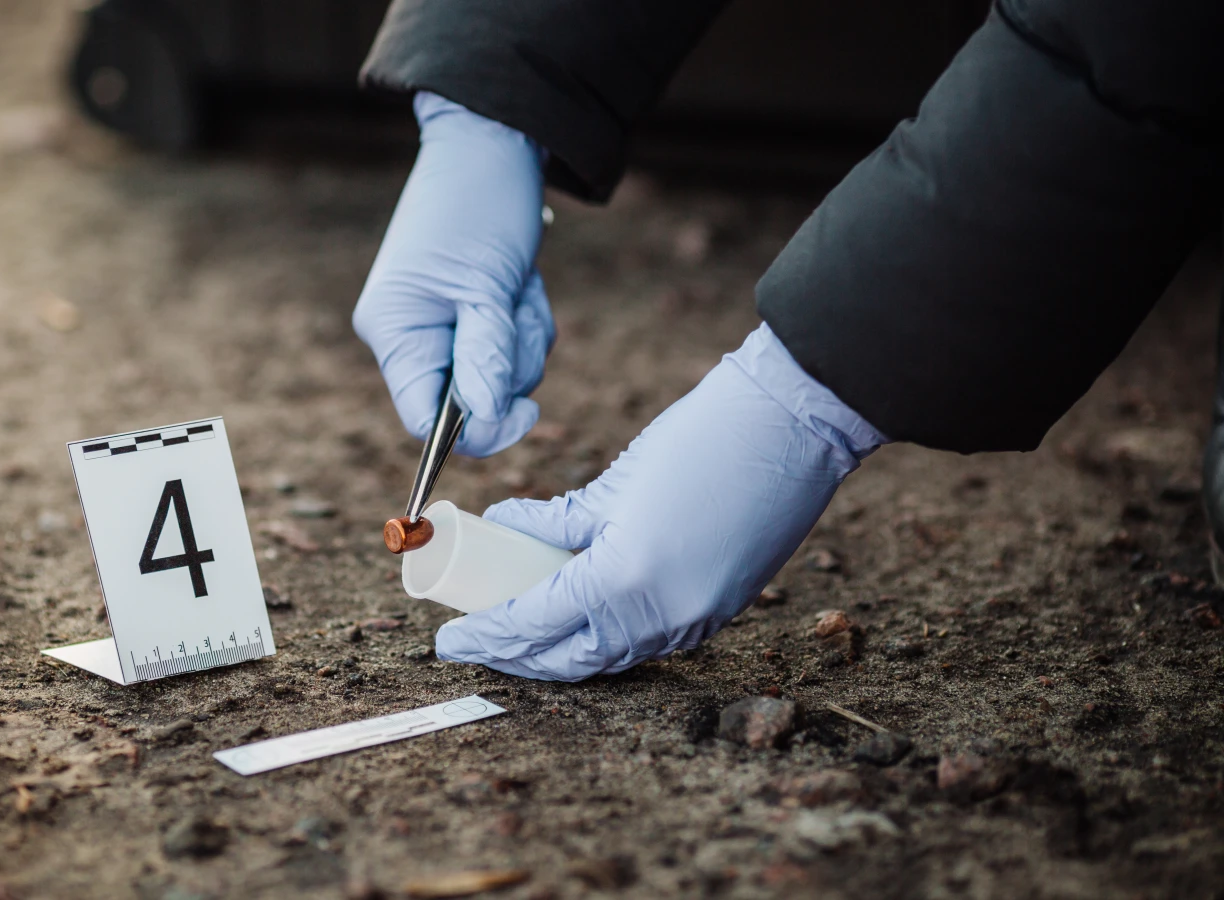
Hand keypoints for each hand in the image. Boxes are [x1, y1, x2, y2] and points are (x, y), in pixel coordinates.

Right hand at [352, 92, 553, 457]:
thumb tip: (483, 422)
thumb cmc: (480, 206)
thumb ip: (486, 359)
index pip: (424, 420)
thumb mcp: (488, 287)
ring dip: (522, 338)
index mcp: (394, 332)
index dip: (475, 430)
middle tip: (517, 311)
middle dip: (509, 364)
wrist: (493, 143)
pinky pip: (507, 349)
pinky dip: (524, 320)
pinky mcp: (466, 315)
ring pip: (497, 377)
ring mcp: (438, 326)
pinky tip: (519, 280)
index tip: (526, 413)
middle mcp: (408, 336)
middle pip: (469, 404)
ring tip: (518, 285)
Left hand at [434, 324, 887, 680]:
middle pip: (570, 658)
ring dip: (561, 653)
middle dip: (517, 657)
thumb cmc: (702, 437)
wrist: (796, 425)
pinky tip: (579, 621)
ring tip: (520, 634)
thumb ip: (554, 518)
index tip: (448, 638)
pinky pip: (648, 642)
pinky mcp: (720, 609)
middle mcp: (662, 614)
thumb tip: (504, 528)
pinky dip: (606, 638)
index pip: (535, 622)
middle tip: (476, 642)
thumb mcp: (614, 481)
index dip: (487, 635)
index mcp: (625, 578)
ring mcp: (698, 618)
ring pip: (611, 657)